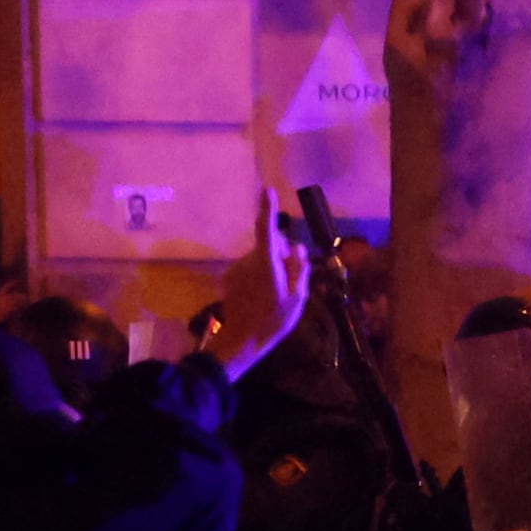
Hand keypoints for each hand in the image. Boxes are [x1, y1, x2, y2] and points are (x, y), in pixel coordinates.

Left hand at [209, 202, 309, 384]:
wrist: (241, 340)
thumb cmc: (273, 320)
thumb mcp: (297, 298)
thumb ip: (298, 269)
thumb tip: (297, 248)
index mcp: (266, 264)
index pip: (266, 229)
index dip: (267, 209)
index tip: (267, 190)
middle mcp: (248, 261)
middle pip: (268, 246)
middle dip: (281, 253)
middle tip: (293, 279)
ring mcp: (237, 270)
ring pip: (261, 259)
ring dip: (272, 268)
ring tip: (279, 294)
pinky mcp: (231, 278)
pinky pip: (252, 269)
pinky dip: (262, 276)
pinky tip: (265, 297)